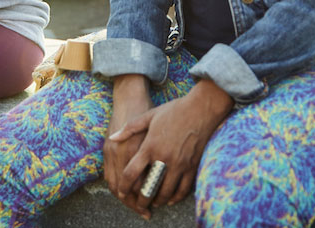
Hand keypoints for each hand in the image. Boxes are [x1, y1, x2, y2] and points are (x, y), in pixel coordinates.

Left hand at [111, 79, 233, 216]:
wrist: (201, 109)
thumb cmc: (174, 110)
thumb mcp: (149, 115)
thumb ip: (129, 128)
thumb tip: (113, 137)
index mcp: (150, 146)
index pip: (131, 172)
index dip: (124, 185)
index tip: (121, 192)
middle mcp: (164, 158)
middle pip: (149, 187)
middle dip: (141, 200)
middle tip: (139, 204)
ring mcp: (179, 163)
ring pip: (166, 191)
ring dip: (159, 200)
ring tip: (154, 203)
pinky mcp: (192, 166)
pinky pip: (184, 188)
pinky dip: (176, 197)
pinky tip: (171, 199)